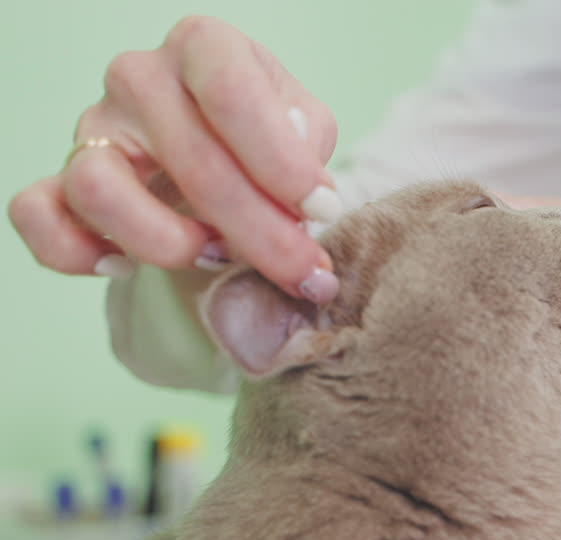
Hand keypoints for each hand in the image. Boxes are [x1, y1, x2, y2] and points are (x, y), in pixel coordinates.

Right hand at [8, 16, 341, 302]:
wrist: (227, 153)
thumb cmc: (269, 135)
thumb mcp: (307, 125)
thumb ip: (307, 140)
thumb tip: (298, 168)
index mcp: (203, 47)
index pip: (231, 94)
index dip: (282, 163)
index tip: (323, 208)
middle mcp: (139, 78)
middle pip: (190, 161)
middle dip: (260, 233)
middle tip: (304, 271)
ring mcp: (93, 129)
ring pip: (100, 188)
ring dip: (168, 241)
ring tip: (219, 256)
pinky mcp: (62, 180)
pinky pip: (37, 214)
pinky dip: (76, 250)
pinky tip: (126, 267)